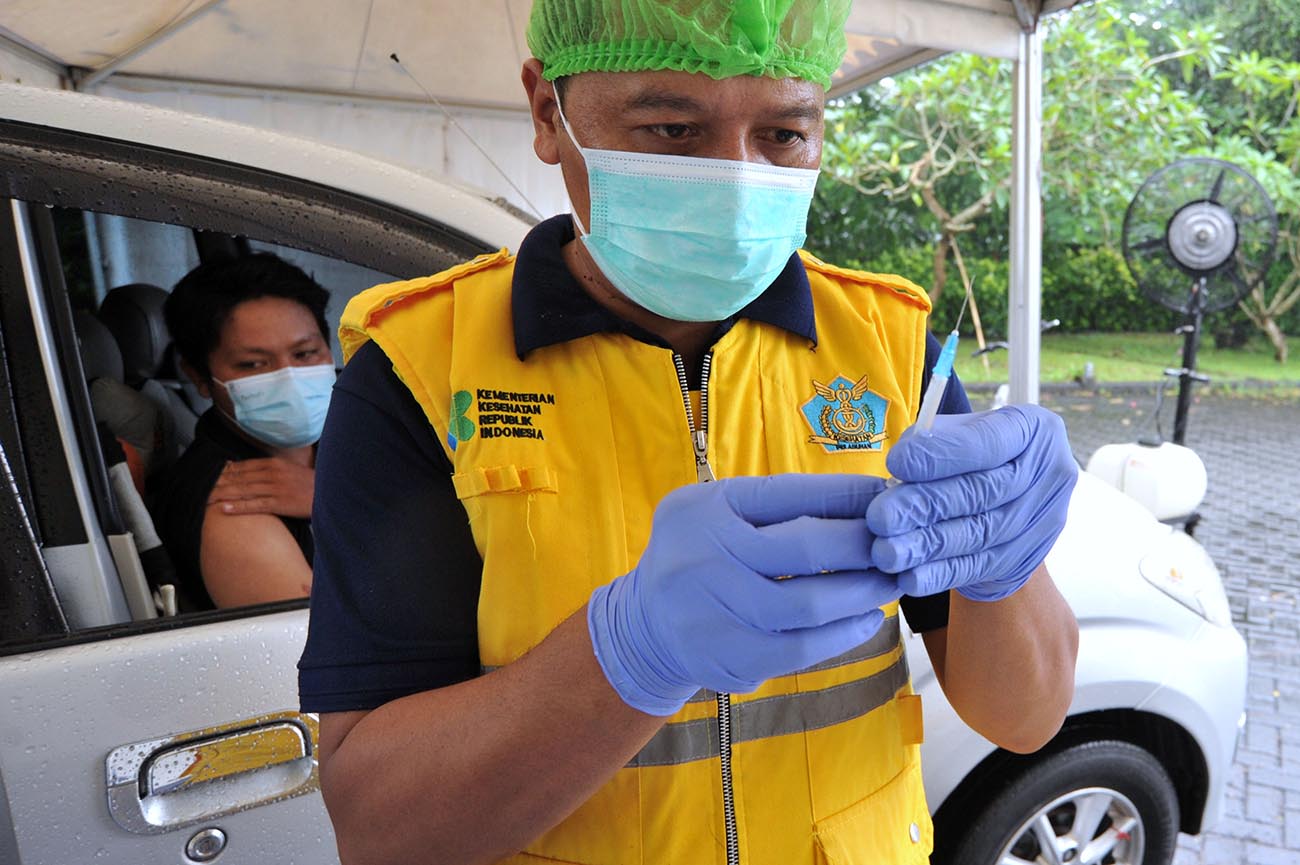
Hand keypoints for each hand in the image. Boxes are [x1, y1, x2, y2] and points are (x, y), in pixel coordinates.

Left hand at [207, 458, 315, 518]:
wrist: (331, 493)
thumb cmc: (310, 483)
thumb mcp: (290, 470)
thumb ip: (271, 469)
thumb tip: (250, 470)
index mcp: (274, 463)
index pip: (242, 466)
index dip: (224, 473)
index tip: (209, 477)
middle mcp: (272, 473)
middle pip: (238, 478)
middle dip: (218, 484)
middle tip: (199, 489)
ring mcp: (275, 488)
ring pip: (243, 491)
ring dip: (222, 495)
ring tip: (205, 499)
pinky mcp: (280, 503)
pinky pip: (255, 505)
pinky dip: (238, 506)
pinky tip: (224, 508)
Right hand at [588, 474, 900, 715]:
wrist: (643, 627)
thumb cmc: (699, 556)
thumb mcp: (719, 512)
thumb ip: (779, 506)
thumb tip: (865, 500)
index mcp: (705, 509)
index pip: (790, 494)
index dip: (847, 495)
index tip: (887, 499)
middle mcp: (703, 556)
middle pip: (806, 549)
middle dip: (864, 547)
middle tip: (896, 548)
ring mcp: (713, 613)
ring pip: (808, 606)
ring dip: (860, 595)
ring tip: (886, 585)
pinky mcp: (727, 659)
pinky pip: (799, 650)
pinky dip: (841, 636)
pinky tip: (863, 621)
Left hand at [866, 405, 1076, 602]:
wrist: (1013, 497)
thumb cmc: (977, 452)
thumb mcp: (964, 430)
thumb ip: (936, 437)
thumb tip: (900, 464)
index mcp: (1034, 430)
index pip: (986, 442)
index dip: (939, 455)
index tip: (895, 463)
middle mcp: (1047, 474)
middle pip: (980, 493)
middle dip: (925, 505)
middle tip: (880, 516)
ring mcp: (1041, 521)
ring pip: (977, 534)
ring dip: (926, 545)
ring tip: (886, 550)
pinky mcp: (1023, 557)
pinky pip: (977, 567)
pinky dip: (940, 574)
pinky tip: (909, 576)